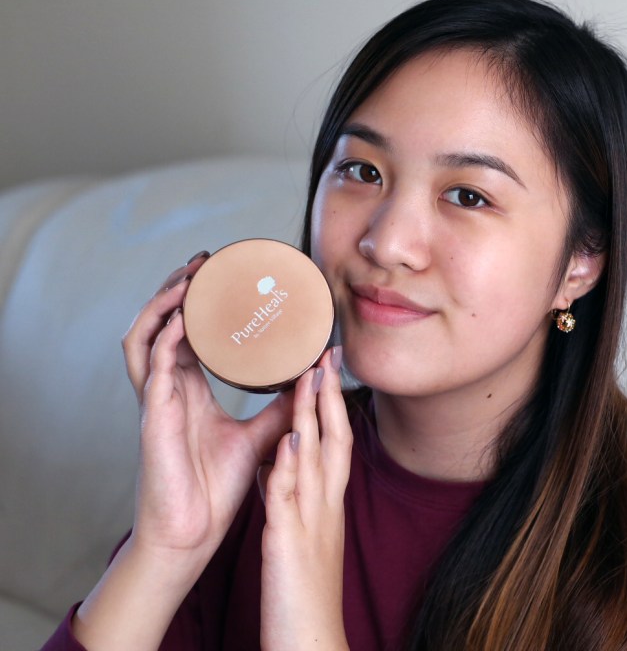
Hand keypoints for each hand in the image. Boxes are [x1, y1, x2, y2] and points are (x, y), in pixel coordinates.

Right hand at [126, 253, 293, 562]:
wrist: (194, 531)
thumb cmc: (218, 487)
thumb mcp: (261, 435)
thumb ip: (283, 407)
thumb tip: (316, 378)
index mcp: (188, 390)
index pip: (187, 333)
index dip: (199, 301)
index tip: (224, 272)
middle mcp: (168, 388)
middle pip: (161, 324)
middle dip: (179, 288)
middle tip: (207, 260)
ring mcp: (156, 400)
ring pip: (144, 335)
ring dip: (164, 302)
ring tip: (190, 274)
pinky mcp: (152, 416)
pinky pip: (150, 367)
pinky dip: (163, 337)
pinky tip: (182, 316)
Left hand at [260, 347, 351, 650]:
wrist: (313, 642)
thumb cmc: (304, 595)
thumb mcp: (302, 538)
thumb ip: (294, 499)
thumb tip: (279, 464)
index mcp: (326, 506)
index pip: (336, 445)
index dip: (333, 406)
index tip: (326, 370)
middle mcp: (325, 507)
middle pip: (336, 441)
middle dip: (331, 396)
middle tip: (326, 354)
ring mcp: (311, 523)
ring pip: (317, 460)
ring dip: (315, 417)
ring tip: (310, 375)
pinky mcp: (290, 543)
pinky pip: (290, 499)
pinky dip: (290, 467)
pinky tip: (288, 440)